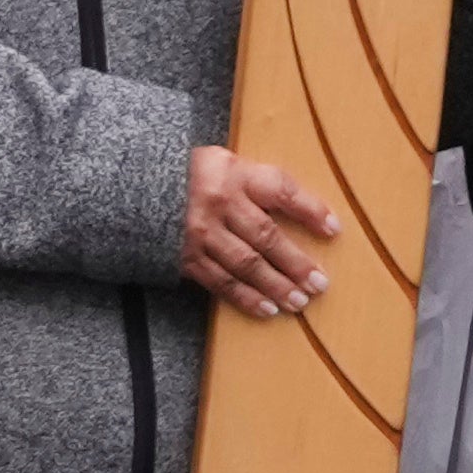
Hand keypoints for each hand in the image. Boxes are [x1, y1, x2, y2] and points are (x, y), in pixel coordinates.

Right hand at [183, 149, 338, 322]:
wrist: (138, 186)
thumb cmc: (196, 174)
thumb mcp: (227, 163)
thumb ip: (259, 185)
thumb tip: (306, 212)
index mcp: (234, 173)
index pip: (280, 190)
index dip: (309, 210)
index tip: (334, 229)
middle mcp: (219, 203)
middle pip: (266, 236)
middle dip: (295, 263)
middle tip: (320, 283)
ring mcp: (201, 233)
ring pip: (246, 264)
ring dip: (275, 285)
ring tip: (299, 301)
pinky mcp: (187, 257)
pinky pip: (221, 282)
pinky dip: (246, 298)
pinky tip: (268, 309)